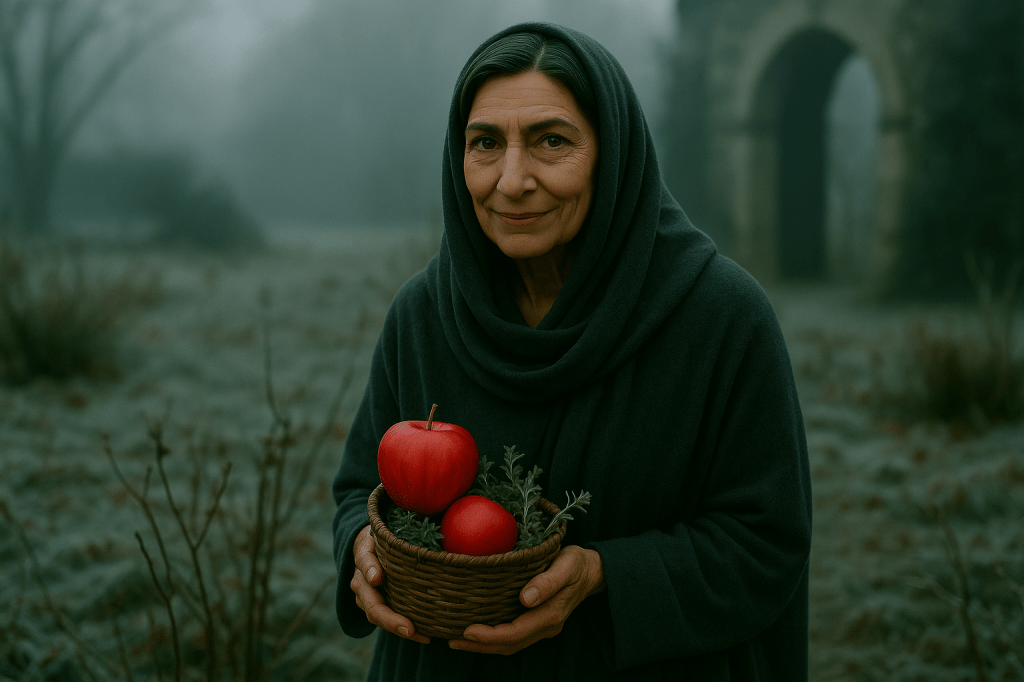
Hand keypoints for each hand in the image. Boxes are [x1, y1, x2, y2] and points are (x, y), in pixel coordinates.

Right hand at [351, 525, 429, 643]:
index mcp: (364, 551)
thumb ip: (403, 522)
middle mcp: (361, 577)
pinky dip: (404, 628)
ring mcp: (365, 595)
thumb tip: (429, 513)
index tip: (378, 578)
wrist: (371, 544)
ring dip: (397, 627)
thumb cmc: (388, 531)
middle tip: (408, 628)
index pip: (364, 559)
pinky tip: (426, 636)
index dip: (370, 569)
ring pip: (375, 615)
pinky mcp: (375, 606)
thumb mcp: (390, 524)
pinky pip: (386, 621)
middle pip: (369, 601)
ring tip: (422, 636)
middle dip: (388, 617)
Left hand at [449, 545, 604, 654]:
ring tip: (457, 639)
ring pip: (510, 644)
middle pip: (508, 644)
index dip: (489, 635)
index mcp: (550, 615)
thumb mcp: (567, 565)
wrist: (593, 570)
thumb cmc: (577, 563)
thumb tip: (525, 599)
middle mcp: (545, 626)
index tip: (467, 630)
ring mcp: (542, 627)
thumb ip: (547, 582)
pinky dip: (494, 637)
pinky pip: (513, 635)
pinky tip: (478, 630)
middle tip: (452, 639)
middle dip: (479, 646)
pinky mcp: (538, 621)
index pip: (514, 633)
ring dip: (484, 645)